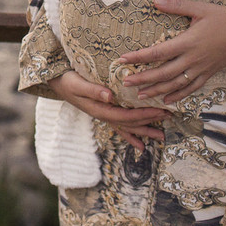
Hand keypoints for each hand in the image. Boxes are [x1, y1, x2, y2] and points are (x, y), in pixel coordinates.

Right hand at [47, 70, 168, 151]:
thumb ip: (94, 90)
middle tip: (169, 118)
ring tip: (161, 137)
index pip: (126, 116)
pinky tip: (140, 145)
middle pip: (131, 123)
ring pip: (127, 127)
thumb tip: (111, 96)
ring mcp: (104, 116)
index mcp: (100, 109)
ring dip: (145, 131)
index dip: (144, 115)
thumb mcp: (78, 83)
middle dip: (150, 121)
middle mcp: (104, 116)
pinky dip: (131, 136)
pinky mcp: (103, 113)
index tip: (160, 110)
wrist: (56, 82)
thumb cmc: (67, 80)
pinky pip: (120, 127)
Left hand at [118, 0, 225, 104]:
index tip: (122, 60)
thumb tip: (154, 1)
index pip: (157, 52)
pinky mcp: (209, 74)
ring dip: (156, 91)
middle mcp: (192, 59)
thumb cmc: (225, 17)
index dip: (138, 57)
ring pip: (175, 84)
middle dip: (142, 79)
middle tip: (125, 82)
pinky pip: (191, 88)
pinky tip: (166, 100)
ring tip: (140, 95)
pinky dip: (178, 95)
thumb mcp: (200, 8)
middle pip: (162, 73)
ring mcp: (201, 69)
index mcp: (188, 42)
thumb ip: (176, 6)